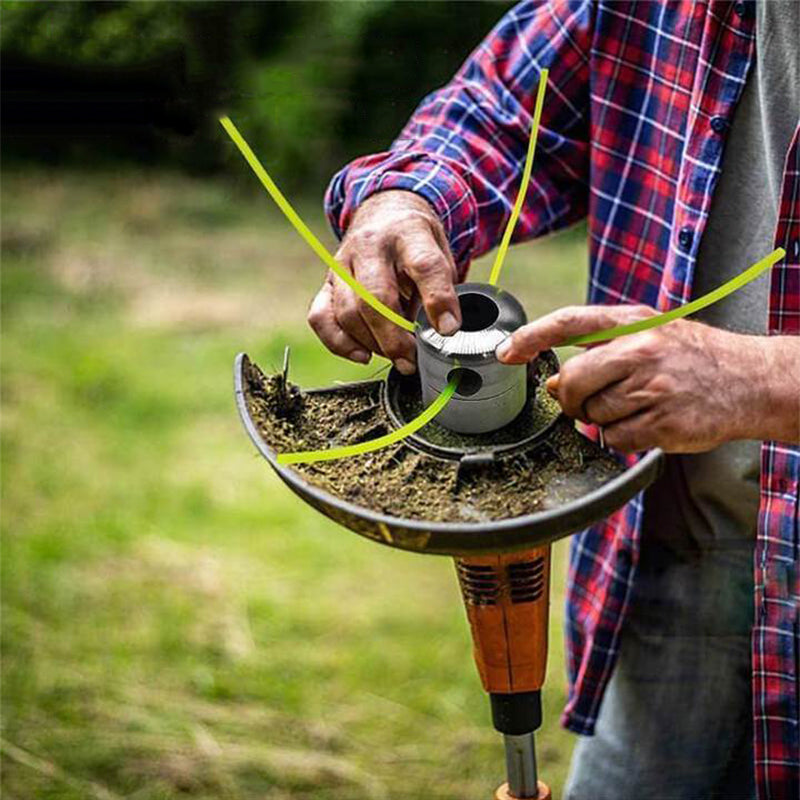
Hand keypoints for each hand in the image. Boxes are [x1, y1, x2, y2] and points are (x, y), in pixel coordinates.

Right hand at [307, 190, 460, 373]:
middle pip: (375, 296)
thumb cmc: (416, 244)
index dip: (437, 300)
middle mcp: (370, 245)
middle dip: (394, 338)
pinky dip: (340, 343)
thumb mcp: (441, 254)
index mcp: (409, 232)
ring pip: (347, 312)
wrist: (382, 214)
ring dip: (373, 343)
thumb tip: (440, 335)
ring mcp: (342, 263)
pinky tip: (363, 354)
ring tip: (396, 356)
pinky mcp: (326, 283)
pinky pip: (320, 318)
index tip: (448, 330)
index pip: (423, 265)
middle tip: (411, 360)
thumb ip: (442, 290)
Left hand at [496, 305, 784, 452]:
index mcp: (632, 322)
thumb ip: (599, 352)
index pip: (568, 323)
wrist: (749, 381)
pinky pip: (614, 439)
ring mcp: (652, 388)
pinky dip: (620, 438)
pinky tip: (643, 424)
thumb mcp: (648, 335)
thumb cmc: (691, 357)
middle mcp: (640, 350)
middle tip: (584, 401)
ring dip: (600, 419)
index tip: (506, 354)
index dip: (530, 338)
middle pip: (572, 382)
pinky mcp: (662, 423)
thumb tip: (552, 383)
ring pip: (592, 415)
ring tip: (632, 406)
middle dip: (569, 399)